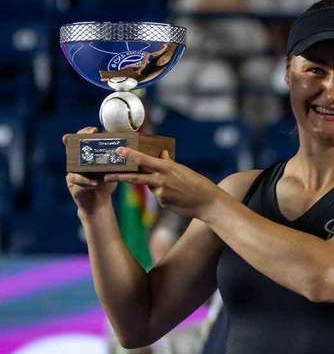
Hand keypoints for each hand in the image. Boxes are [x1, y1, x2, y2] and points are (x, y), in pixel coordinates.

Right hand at [63, 127, 117, 215]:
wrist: (99, 201)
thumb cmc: (107, 181)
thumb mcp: (114, 169)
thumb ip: (120, 160)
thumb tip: (138, 148)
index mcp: (87, 154)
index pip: (83, 138)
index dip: (86, 132)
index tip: (95, 129)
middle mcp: (77, 160)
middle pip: (73, 145)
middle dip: (78, 139)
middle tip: (88, 136)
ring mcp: (72, 170)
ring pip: (72, 161)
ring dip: (81, 161)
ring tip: (90, 162)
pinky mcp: (72, 183)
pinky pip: (75, 179)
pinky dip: (85, 181)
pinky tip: (94, 183)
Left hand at [103, 149, 222, 220]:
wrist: (207, 201)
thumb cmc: (196, 184)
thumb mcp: (182, 170)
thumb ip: (169, 164)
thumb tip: (162, 154)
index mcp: (167, 167)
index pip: (144, 160)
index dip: (130, 155)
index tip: (118, 151)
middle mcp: (161, 179)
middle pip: (136, 176)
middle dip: (120, 175)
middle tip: (106, 176)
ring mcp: (161, 192)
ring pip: (148, 186)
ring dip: (140, 183)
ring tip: (127, 181)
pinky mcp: (162, 202)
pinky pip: (157, 196)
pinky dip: (162, 195)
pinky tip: (175, 197)